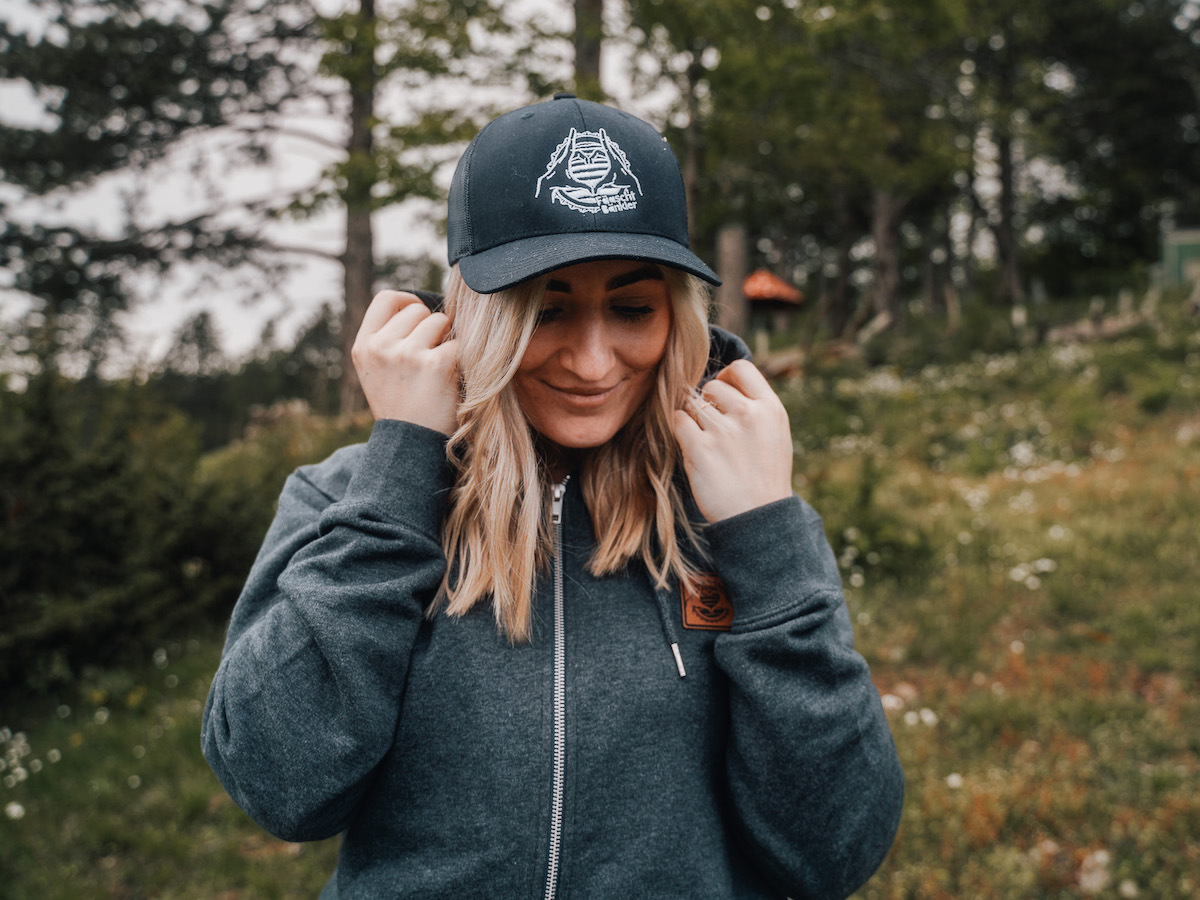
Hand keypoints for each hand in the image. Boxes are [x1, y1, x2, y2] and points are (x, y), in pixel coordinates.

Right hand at [351, 291, 458, 433]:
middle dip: (431, 326)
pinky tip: (452, 377)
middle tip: (432, 355)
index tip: (419, 314)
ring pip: (440, 321)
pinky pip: (459, 343)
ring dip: (447, 340)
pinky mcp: (435, 364)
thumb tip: (418, 305)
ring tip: (440, 368)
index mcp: (363, 346)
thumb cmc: (402, 407)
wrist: (412, 447)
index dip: (407, 301)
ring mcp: (406, 354)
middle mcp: (380, 347)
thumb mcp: (377, 371)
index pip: (386, 298)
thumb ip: (388, 339)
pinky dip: (462, 357)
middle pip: (417, 309)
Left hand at [672, 360, 793, 522]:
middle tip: (714, 428)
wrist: (758, 517)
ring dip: (693, 419)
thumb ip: (756, 407)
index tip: (723, 396)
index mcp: (770, 408)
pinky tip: (693, 446)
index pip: (741, 368)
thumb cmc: (765, 476)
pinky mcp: (699, 449)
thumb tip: (726, 384)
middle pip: (712, 386)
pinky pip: (678, 420)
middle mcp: (748, 414)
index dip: (727, 378)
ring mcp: (723, 431)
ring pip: (692, 403)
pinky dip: (681, 430)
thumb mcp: (776, 434)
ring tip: (706, 440)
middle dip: (708, 404)